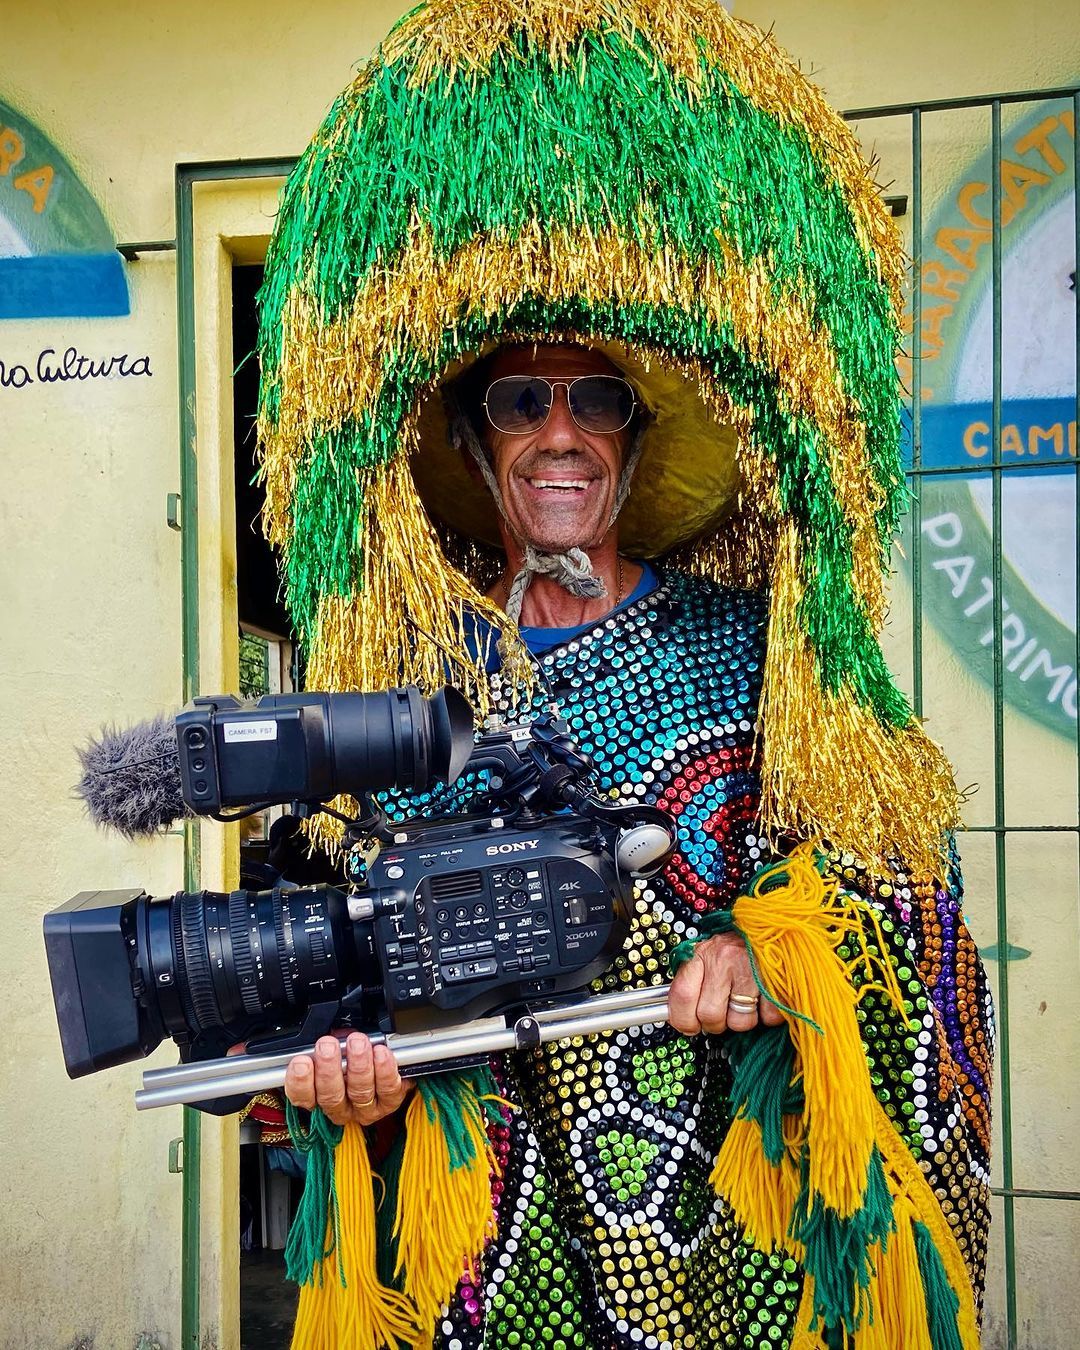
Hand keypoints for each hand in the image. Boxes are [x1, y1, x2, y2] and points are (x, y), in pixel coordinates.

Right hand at [283, 1032, 414, 1125]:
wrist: (386, 1068)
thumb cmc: (352, 1055)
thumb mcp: (333, 1045)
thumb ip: (327, 1043)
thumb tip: (328, 1031)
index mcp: (318, 1095)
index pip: (302, 1096)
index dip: (299, 1082)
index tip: (301, 1061)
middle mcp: (339, 1107)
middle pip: (330, 1095)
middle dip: (328, 1069)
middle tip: (327, 1046)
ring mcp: (364, 1108)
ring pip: (359, 1091)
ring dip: (358, 1066)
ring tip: (357, 1043)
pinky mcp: (388, 1102)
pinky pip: (387, 1089)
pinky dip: (384, 1070)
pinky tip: (381, 1053)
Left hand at [667, 932, 785, 1034]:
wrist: (773, 924)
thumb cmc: (738, 944)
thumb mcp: (708, 954)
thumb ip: (693, 982)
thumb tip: (680, 1017)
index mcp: (702, 953)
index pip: (682, 995)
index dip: (683, 1019)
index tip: (689, 1026)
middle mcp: (723, 959)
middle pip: (710, 1015)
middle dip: (717, 1023)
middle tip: (724, 1013)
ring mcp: (750, 969)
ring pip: (739, 1022)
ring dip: (744, 1020)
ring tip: (747, 1001)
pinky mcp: (776, 979)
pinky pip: (768, 1018)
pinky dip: (768, 1015)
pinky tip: (766, 997)